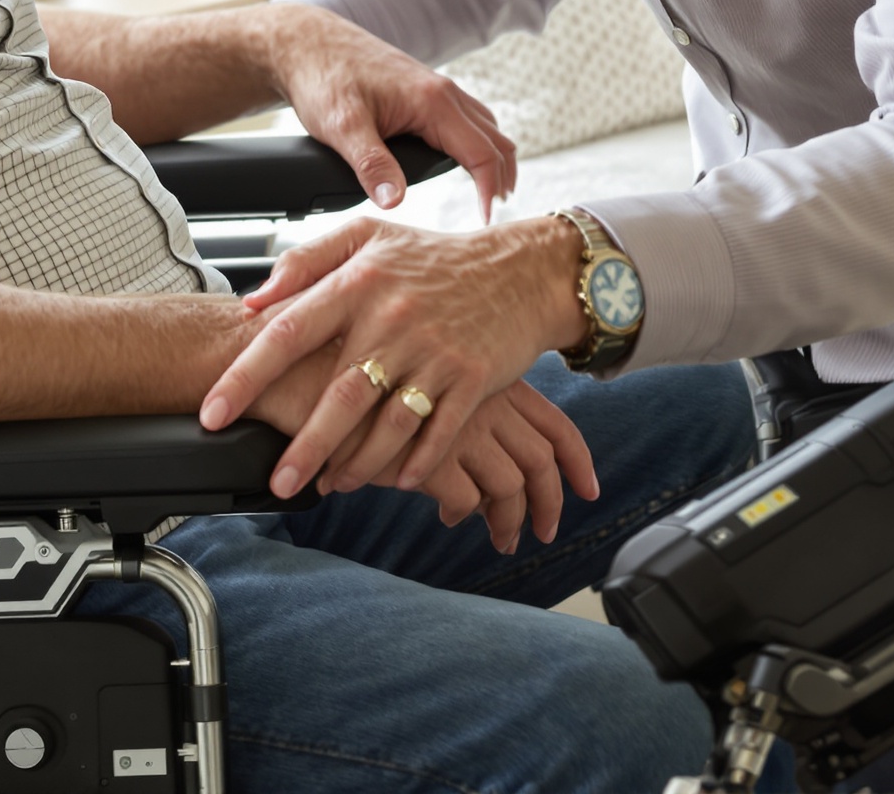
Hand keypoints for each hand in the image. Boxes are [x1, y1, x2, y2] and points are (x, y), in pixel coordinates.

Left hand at [200, 211, 587, 498]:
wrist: (519, 271)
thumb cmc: (433, 258)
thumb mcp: (368, 236)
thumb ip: (306, 260)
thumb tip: (255, 301)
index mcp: (359, 280)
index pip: (289, 331)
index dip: (246, 376)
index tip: (213, 413)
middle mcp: (394, 317)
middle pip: (337, 395)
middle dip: (302, 447)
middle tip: (275, 482)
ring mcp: (435, 351)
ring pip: (384, 424)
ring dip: (354, 464)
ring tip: (328, 486)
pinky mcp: (471, 380)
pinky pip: (436, 433)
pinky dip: (414, 463)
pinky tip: (395, 481)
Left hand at [263, 3, 516, 217]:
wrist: (305, 42)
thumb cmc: (322, 77)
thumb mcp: (342, 127)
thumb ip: (371, 165)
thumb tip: (396, 203)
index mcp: (432, 100)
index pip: (483, 153)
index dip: (490, 191)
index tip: (486, 222)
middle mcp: (442, 90)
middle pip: (495, 138)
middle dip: (504, 176)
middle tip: (498, 213)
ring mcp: (434, 87)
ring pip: (484, 124)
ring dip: (494, 158)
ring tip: (492, 191)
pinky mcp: (422, 88)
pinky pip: (465, 115)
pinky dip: (478, 140)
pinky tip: (465, 157)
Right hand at [331, 380, 598, 552]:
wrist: (306, 361)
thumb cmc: (357, 356)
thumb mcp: (422, 355)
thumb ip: (457, 384)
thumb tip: (482, 423)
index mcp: (488, 372)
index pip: (555, 422)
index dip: (577, 460)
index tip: (587, 488)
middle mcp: (483, 398)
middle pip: (541, 462)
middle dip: (548, 503)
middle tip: (542, 530)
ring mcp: (458, 427)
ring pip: (509, 489)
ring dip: (508, 522)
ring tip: (499, 539)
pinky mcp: (428, 457)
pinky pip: (465, 500)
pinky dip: (462, 515)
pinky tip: (445, 515)